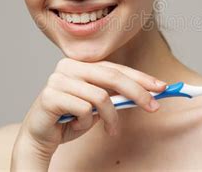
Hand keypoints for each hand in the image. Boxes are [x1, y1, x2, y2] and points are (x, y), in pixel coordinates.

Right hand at [10, 57, 166, 169]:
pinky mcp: (50, 96)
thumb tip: (147, 92)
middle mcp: (68, 67)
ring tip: (110, 130)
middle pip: (112, 76)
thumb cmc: (70, 119)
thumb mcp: (98, 106)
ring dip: (110, 118)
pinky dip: (86, 123)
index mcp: (80, 64)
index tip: (161, 87)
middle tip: (154, 107)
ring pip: (100, 97)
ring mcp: (58, 79)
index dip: (140, 77)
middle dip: (137, 92)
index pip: (115, 67)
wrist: (40, 137)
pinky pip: (83, 110)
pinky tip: (76, 126)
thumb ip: (115, 95)